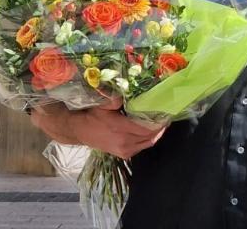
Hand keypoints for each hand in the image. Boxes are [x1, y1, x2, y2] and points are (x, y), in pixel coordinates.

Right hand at [31, 98, 166, 158]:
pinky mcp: (123, 154)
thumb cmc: (92, 115)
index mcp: (119, 127)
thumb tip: (127, 91)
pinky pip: (142, 147)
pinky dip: (148, 139)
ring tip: (161, 123)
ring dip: (156, 133)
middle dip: (160, 126)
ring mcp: (124, 150)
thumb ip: (116, 98)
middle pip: (150, 136)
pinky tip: (151, 131)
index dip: (159, 122)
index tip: (167, 113)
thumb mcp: (103, 103)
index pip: (146, 128)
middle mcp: (124, 141)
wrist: (79, 131)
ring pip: (148, 143)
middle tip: (167, 116)